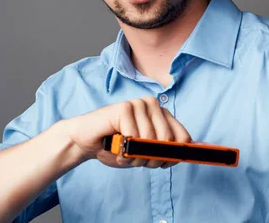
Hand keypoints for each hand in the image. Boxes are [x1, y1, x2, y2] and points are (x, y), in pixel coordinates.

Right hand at [62, 96, 190, 168]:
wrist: (84, 142)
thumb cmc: (115, 147)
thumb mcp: (144, 153)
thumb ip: (161, 152)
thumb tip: (176, 155)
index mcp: (163, 115)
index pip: (184, 137)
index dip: (174, 155)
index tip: (161, 164)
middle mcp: (154, 106)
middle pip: (168, 140)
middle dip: (151, 158)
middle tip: (135, 160)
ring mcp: (139, 104)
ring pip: (150, 139)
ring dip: (135, 156)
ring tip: (123, 153)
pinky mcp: (125, 107)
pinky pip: (133, 136)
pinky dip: (124, 149)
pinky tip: (115, 146)